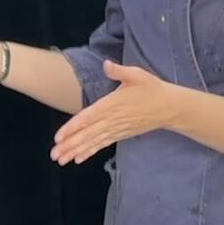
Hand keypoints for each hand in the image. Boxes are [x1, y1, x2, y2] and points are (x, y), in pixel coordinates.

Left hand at [52, 62, 177, 164]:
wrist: (169, 107)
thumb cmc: (152, 89)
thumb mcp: (138, 75)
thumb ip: (120, 71)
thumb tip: (106, 64)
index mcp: (112, 104)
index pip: (88, 117)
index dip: (73, 128)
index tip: (59, 137)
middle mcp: (112, 119)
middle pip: (87, 134)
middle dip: (70, 145)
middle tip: (54, 154)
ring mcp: (116, 129)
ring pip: (93, 142)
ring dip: (76, 151)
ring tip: (61, 160)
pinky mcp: (121, 134)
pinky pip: (102, 144)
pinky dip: (90, 152)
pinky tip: (78, 158)